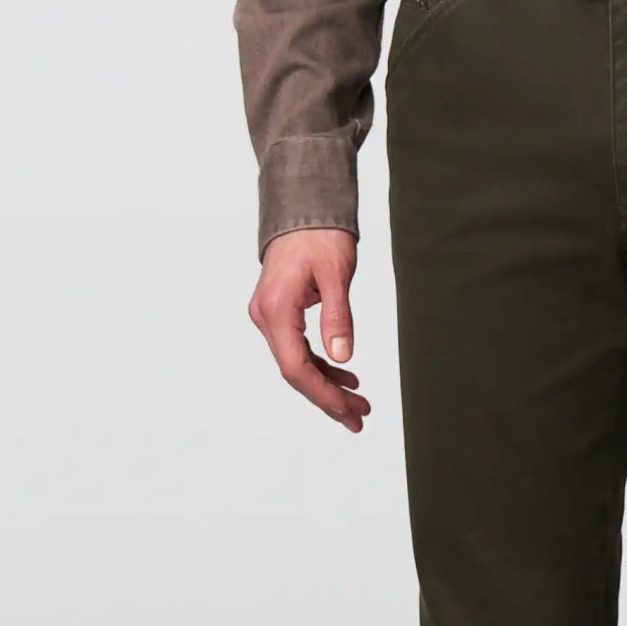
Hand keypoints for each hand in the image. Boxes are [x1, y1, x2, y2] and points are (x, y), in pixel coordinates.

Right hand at [248, 229, 369, 431]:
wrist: (302, 208)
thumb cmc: (319, 235)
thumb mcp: (335, 274)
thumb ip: (338, 317)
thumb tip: (343, 357)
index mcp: (276, 309)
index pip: (295, 366)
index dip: (323, 393)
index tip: (349, 411)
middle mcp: (266, 317)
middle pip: (295, 372)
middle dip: (328, 398)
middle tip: (360, 417)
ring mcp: (270, 316)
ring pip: (297, 363)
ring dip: (327, 385)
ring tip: (359, 402)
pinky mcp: (280, 314)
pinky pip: (298, 349)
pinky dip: (322, 365)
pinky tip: (345, 376)